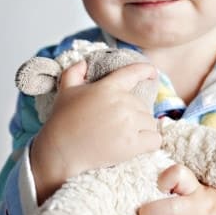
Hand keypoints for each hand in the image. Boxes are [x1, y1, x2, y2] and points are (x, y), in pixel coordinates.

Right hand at [30, 60, 161, 203]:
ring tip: (125, 137)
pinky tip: (139, 146)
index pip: (135, 72)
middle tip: (118, 126)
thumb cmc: (62, 121)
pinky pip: (155, 140)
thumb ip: (75, 72)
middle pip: (143, 106)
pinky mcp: (133, 144)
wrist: (60, 150)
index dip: (147, 71)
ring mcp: (128, 123)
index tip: (152, 73)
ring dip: (142, 130)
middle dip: (135, 115)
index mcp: (108, 87)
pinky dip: (150, 143)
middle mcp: (122, 102)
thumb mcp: (65, 90)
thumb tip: (84, 63)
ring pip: (150, 123)